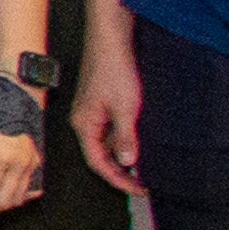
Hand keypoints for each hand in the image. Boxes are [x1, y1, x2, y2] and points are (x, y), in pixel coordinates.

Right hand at [70, 40, 145, 194]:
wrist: (110, 41)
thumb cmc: (112, 69)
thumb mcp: (125, 107)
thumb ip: (125, 136)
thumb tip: (127, 161)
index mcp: (84, 125)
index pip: (97, 163)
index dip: (117, 179)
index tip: (136, 189)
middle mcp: (84, 121)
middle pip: (100, 156)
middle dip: (121, 172)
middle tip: (142, 183)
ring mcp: (92, 113)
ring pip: (106, 143)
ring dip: (123, 156)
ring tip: (145, 166)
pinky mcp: (100, 104)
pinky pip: (110, 130)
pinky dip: (123, 140)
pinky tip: (138, 141)